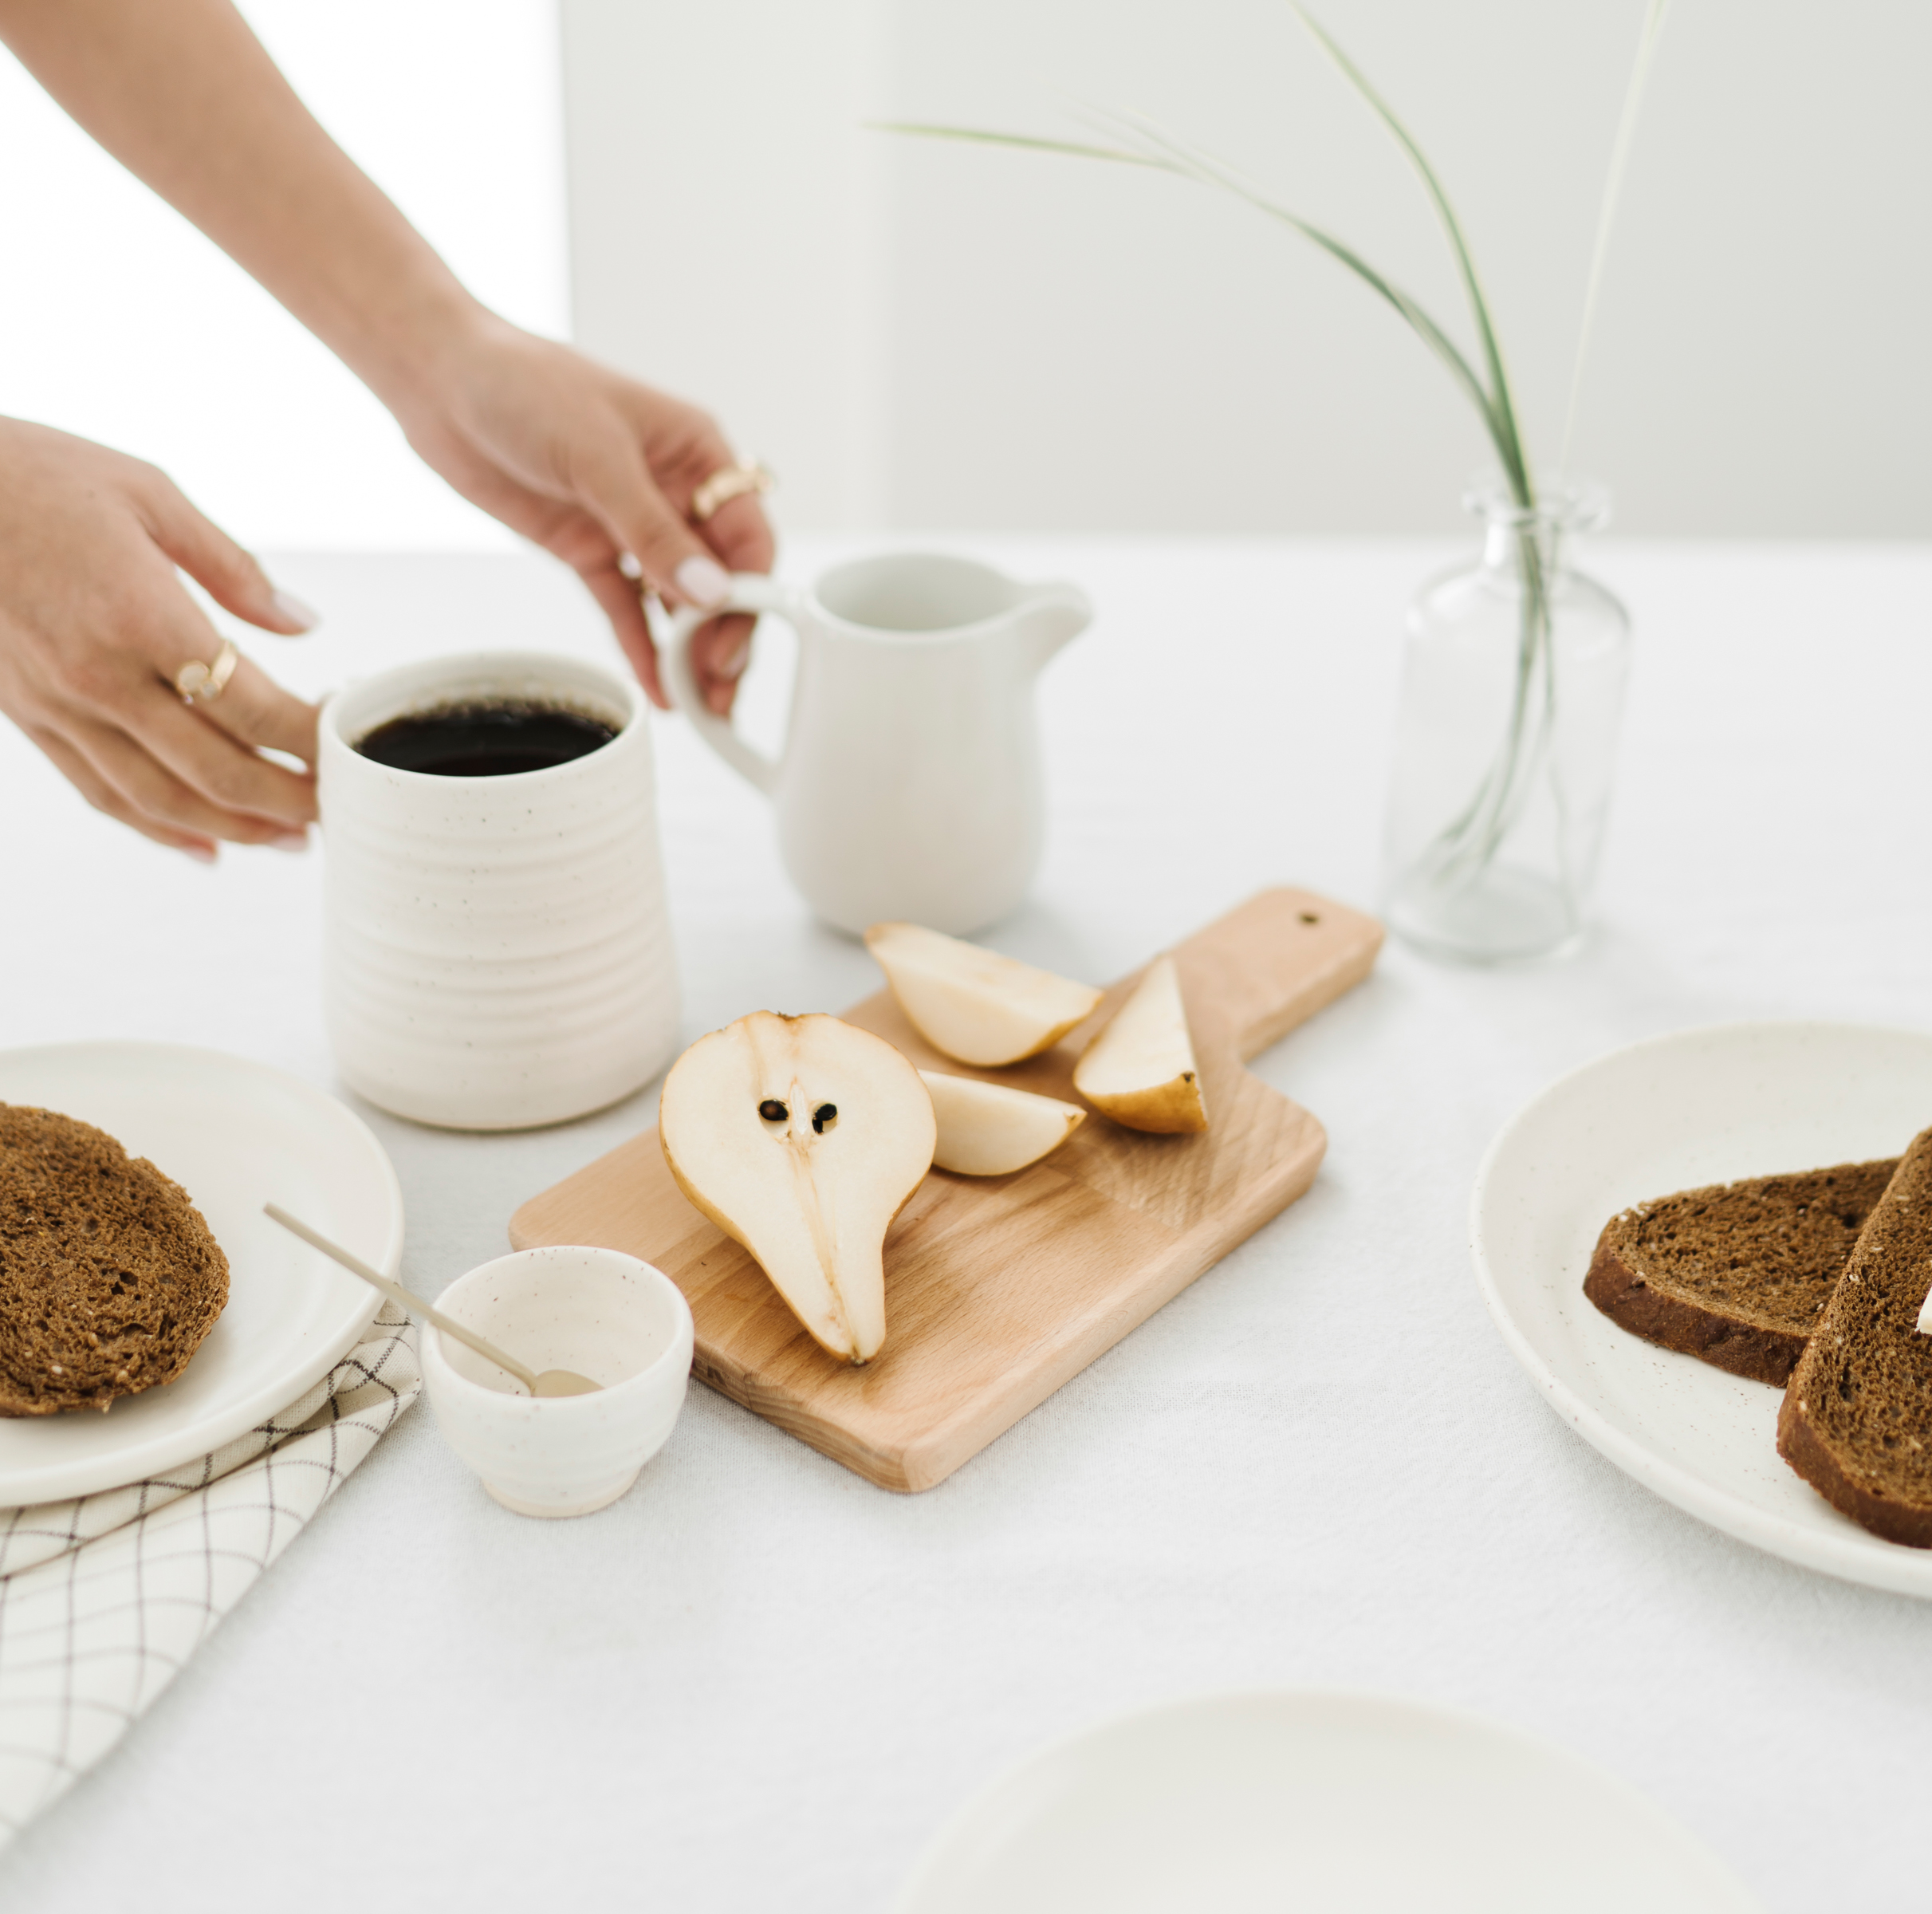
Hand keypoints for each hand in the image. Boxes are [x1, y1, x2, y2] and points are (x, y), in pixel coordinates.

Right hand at [0, 417, 321, 859]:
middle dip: (288, 800)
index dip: (309, 735)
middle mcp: (99, 675)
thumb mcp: (149, 492)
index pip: (249, 705)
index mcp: (139, 615)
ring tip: (292, 840)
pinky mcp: (28, 718)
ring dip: (236, 829)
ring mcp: (58, 705)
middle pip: (215, 768)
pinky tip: (208, 847)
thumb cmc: (35, 475)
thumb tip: (304, 621)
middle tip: (339, 810)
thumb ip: (233, 566)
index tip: (346, 736)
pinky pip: (101, 793)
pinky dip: (160, 829)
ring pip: (161, 798)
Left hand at [385, 312, 774, 714]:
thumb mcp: (597, 457)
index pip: (746, 537)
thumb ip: (654, 532)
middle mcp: (675, 492)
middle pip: (719, 579)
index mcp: (697, 453)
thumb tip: (711, 593)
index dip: (747, 595)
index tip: (730, 644)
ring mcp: (632, 525)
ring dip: (690, 652)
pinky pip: (627, 608)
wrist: (439, 382)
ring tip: (699, 704)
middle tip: (718, 690)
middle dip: (724, 637)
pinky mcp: (590, 551)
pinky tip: (659, 688)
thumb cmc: (524, 385)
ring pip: (678, 601)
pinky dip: (643, 648)